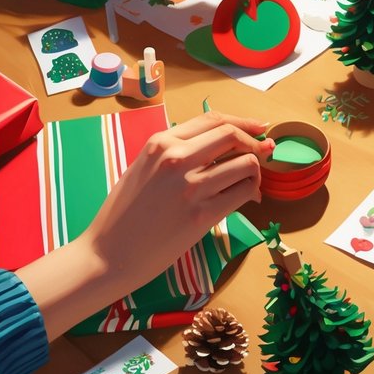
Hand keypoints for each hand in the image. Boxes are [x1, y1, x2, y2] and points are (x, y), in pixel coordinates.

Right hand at [17, 112, 273, 338]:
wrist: (108, 254)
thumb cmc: (123, 214)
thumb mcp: (142, 168)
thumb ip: (173, 152)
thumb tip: (214, 146)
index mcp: (160, 143)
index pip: (213, 120)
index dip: (242, 122)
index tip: (258, 127)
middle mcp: (176, 159)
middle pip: (232, 136)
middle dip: (255, 143)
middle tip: (265, 152)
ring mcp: (190, 187)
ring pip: (245, 164)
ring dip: (256, 172)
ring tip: (252, 183)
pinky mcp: (202, 215)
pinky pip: (243, 193)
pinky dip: (252, 192)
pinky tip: (249, 199)